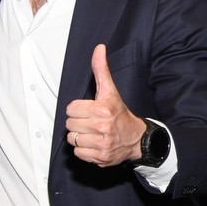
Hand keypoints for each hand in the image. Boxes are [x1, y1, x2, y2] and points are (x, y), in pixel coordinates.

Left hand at [63, 44, 145, 166]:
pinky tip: (93, 143)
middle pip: (69, 124)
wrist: (136, 139)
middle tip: (90, 122)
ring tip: (91, 132)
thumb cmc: (120, 114)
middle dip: (78, 122)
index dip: (77, 109)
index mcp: (102, 110)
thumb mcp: (110, 91)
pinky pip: (78, 153)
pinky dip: (83, 149)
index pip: (70, 109)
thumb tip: (99, 48)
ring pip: (72, 139)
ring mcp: (102, 144)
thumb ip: (101, 70)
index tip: (88, 110)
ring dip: (79, 136)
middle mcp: (102, 127)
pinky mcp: (100, 157)